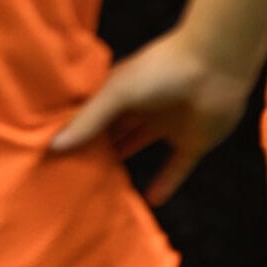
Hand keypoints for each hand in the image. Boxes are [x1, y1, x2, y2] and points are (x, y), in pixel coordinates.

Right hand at [49, 24, 251, 205]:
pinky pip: (176, 168)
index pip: (93, 112)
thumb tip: (54, 146)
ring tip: (100, 186)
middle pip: (114, 131)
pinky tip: (151, 200)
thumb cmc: (161, 69)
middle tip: (70, 173)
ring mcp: (167, 123)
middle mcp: (142, 106)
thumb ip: (90, 120)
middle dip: (96, 147)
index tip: (51, 151)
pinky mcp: (192, 142)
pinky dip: (166, 183)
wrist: (216, 66)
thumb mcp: (118, 92)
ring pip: (139, 145)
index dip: (76, 129)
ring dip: (125, 162)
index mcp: (122, 88)